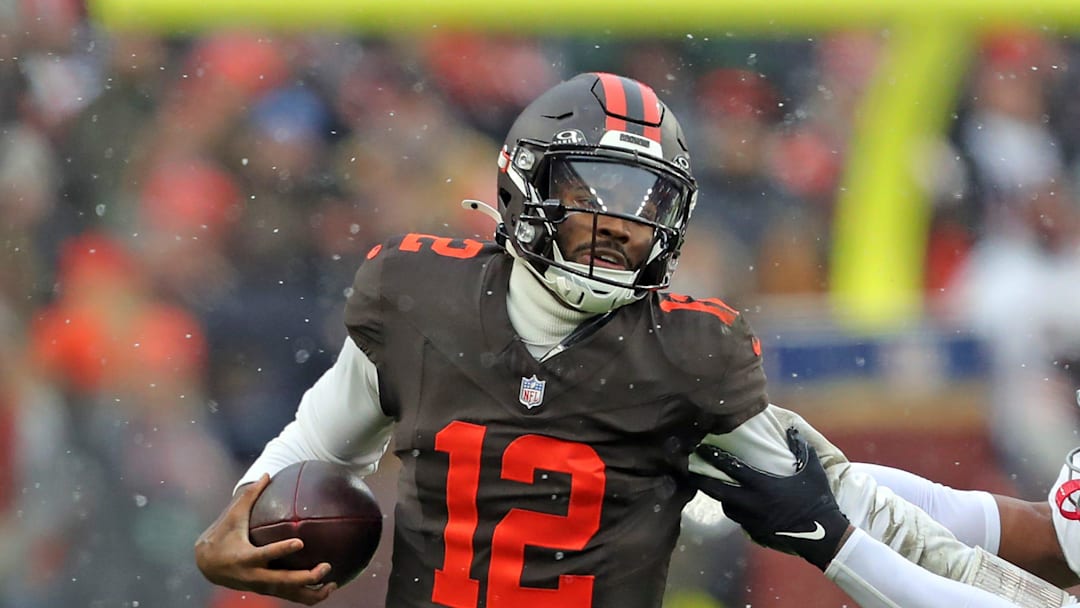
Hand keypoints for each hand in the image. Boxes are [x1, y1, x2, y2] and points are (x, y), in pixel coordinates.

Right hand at [194, 474, 337, 604]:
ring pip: (288, 594)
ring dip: (311, 593)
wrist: (207, 564)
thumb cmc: (222, 534)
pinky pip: (289, 596)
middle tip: (326, 566)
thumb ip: (250, 495)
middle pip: (281, 582)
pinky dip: (307, 596)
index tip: (300, 542)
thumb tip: (267, 473)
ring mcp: (260, 586)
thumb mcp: (233, 515)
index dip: (282, 550)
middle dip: (304, 578)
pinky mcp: (266, 590)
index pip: (265, 554)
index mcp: (245, 557)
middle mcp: (253, 576)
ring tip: (333, 584)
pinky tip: (327, 588)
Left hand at [692, 427, 851, 570]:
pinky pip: (737, 519)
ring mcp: (752, 519)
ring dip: (718, 496)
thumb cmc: (818, 499)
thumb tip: (792, 430)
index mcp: (763, 485)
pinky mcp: (755, 532)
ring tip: (711, 485)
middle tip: (688, 469)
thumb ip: (799, 448)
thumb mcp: (812, 469)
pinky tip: (735, 503)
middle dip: (700, 479)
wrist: (823, 536)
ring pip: (725, 506)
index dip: (714, 457)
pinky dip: (733, 509)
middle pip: (717, 490)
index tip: (700, 447)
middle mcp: (752, 503)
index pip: (731, 468)